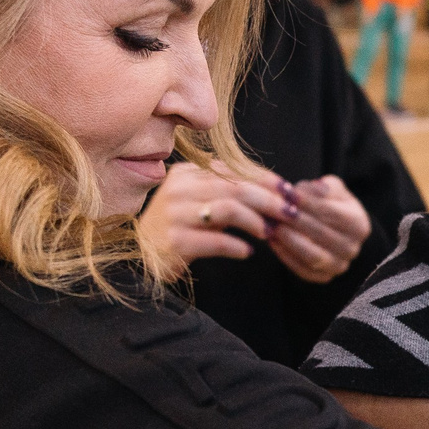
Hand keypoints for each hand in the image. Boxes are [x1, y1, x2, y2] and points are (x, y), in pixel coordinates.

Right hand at [137, 160, 292, 273]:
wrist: (138, 259)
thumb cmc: (176, 229)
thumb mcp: (196, 201)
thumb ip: (224, 190)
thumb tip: (270, 188)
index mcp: (185, 173)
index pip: (233, 169)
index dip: (265, 179)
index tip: (290, 191)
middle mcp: (178, 189)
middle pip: (235, 187)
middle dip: (269, 200)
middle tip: (290, 213)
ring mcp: (174, 215)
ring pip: (228, 209)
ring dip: (255, 221)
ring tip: (270, 233)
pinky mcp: (175, 242)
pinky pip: (216, 240)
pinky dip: (237, 246)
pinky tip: (247, 252)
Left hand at [265, 173, 371, 283]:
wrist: (334, 231)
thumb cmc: (330, 205)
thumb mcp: (332, 189)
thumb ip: (323, 187)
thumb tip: (312, 188)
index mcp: (359, 225)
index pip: (333, 213)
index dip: (309, 203)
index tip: (287, 193)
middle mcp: (352, 249)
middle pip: (322, 235)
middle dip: (296, 221)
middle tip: (275, 210)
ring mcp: (339, 266)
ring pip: (312, 255)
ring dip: (289, 240)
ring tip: (272, 225)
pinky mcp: (323, 278)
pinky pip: (302, 270)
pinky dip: (285, 255)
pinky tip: (272, 240)